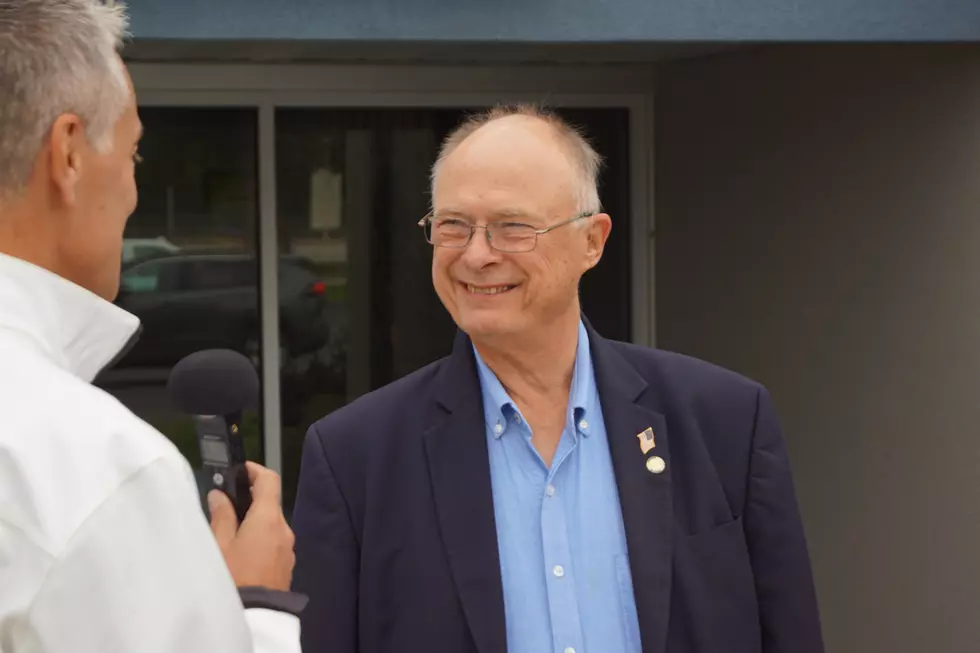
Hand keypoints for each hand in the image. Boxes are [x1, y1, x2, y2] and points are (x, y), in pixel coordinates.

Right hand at [209, 461, 295, 590]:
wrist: (257, 616)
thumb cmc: (235, 577)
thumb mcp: (220, 545)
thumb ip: (221, 516)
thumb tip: (220, 495)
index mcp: (269, 518)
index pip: (270, 480)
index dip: (254, 470)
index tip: (240, 470)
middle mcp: (284, 529)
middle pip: (269, 504)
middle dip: (249, 501)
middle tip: (225, 505)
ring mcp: (289, 547)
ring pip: (271, 525)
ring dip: (254, 522)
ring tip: (230, 532)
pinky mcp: (287, 564)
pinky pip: (274, 542)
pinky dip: (261, 539)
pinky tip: (243, 551)